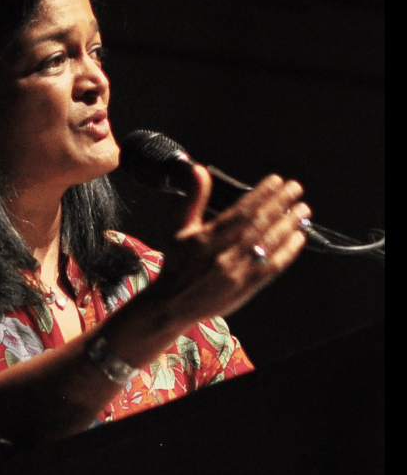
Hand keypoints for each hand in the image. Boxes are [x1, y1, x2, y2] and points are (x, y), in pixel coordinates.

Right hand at [155, 164, 310, 322]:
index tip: (276, 181)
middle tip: (295, 189)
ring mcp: (235, 271)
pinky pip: (271, 267)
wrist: (172, 304)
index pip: (239, 210)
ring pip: (267, 243)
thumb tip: (199, 170)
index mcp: (206, 237)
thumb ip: (194, 199)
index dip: (261, 194)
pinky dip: (287, 252)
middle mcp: (222, 253)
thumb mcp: (179, 229)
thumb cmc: (177, 265)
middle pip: (257, 224)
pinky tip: (298, 238)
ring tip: (302, 210)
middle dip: (280, 204)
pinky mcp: (245, 287)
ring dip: (288, 224)